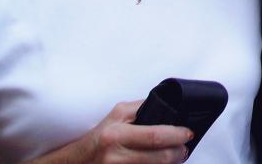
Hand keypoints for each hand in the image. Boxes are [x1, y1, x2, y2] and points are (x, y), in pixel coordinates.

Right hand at [29, 101, 192, 163]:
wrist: (74, 162)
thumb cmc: (98, 136)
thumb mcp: (116, 115)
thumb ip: (141, 108)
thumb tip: (168, 104)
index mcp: (115, 135)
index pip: (154, 136)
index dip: (176, 135)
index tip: (188, 134)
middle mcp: (114, 156)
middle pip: (158, 158)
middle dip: (178, 153)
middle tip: (185, 148)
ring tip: (177, 156)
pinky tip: (161, 163)